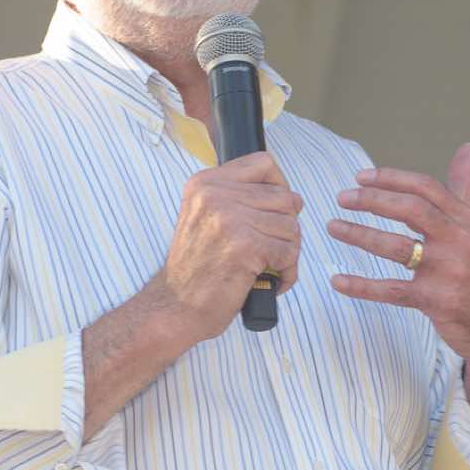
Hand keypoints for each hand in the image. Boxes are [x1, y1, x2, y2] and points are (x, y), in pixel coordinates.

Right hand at [153, 152, 301, 342]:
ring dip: (288, 250)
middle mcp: (215, 195)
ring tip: (269, 265)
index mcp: (205, 182)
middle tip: (271, 248)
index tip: (273, 210)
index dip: (279, 186)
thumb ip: (240, 198)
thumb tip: (294, 197)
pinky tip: (272, 280)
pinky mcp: (245, 247)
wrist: (175, 306)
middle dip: (286, 226)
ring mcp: (230, 220)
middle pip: (284, 197)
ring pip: (291, 226)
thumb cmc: (197, 267)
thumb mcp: (205, 216)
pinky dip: (287, 271)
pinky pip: (289, 252)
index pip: (263, 163)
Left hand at [327, 143, 469, 370]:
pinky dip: (361, 286)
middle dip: (373, 200)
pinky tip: (338, 280)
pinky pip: (391, 290)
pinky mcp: (435, 300)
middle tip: (343, 197)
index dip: (391, 178)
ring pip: (396, 247)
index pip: (426, 188)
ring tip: (333, 227)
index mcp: (465, 219)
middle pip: (411, 209)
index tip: (360, 176)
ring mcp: (447, 270)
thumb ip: (464, 186)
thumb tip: (469, 147)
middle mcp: (458, 240)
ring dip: (360, 235)